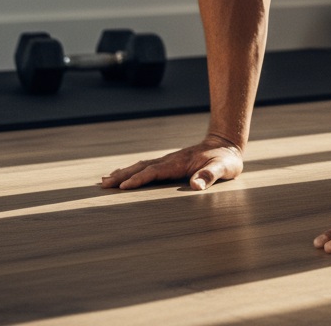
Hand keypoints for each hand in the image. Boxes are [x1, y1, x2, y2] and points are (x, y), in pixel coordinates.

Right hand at [99, 135, 242, 190]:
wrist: (227, 144)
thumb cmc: (226, 158)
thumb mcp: (223, 167)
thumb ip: (211, 174)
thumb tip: (196, 185)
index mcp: (179, 162)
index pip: (155, 170)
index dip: (139, 179)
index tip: (123, 186)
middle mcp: (171, 160)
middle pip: (143, 167)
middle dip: (123, 175)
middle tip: (103, 184)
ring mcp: (169, 161)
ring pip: (142, 166)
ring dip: (124, 172)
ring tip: (105, 180)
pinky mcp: (170, 164)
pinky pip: (147, 167)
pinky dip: (133, 171)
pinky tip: (124, 175)